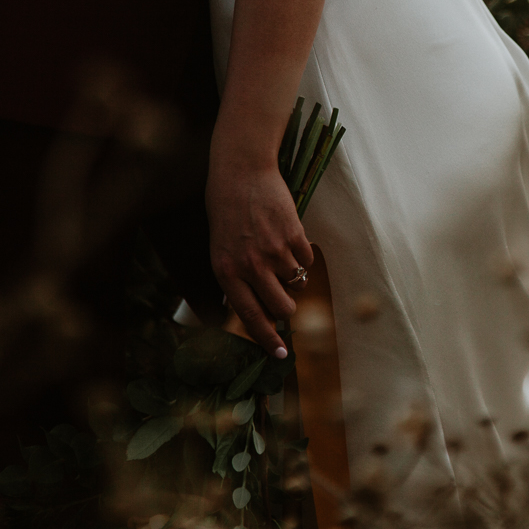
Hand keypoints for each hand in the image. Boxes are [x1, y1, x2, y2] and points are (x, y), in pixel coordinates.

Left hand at [206, 150, 313, 358]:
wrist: (241, 172)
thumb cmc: (226, 211)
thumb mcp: (220, 249)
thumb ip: (235, 280)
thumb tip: (253, 309)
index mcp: (228, 272)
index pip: (250, 317)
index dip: (266, 340)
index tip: (279, 355)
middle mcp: (251, 266)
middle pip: (282, 308)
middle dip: (287, 309)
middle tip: (284, 299)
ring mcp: (274, 251)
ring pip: (297, 284)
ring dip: (294, 277)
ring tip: (281, 256)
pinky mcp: (294, 235)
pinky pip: (308, 260)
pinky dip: (302, 255)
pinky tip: (289, 238)